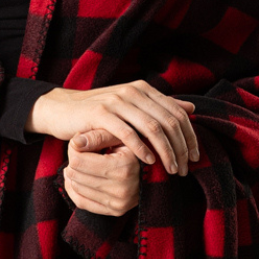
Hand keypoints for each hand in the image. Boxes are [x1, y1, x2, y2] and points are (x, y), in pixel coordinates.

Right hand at [27, 80, 198, 175]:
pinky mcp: (101, 114)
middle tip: (184, 169)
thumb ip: (159, 108)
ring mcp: (117, 101)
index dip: (190, 136)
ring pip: (152, 127)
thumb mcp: (131, 109)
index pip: (177, 112)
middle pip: (169, 121)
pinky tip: (148, 162)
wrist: (63, 110)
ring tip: (171, 169)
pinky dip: (141, 149)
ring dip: (165, 152)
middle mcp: (133, 91)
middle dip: (180, 148)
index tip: (195, 157)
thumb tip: (191, 109)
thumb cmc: (100, 114)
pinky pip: (128, 133)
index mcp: (144, 89)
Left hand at [62, 129, 141, 216]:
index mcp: (123, 167)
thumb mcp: (120, 135)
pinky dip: (74, 189)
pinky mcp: (116, 211)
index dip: (73, 149)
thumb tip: (74, 142)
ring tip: (80, 163)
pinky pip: (82, 203)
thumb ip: (98, 135)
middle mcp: (122, 189)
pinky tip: (78, 178)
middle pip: (75, 174)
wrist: (156, 168)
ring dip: (73, 174)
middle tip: (79, 152)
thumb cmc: (135, 145)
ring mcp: (119, 203)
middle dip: (73, 161)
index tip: (78, 142)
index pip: (78, 160)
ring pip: (76, 187)